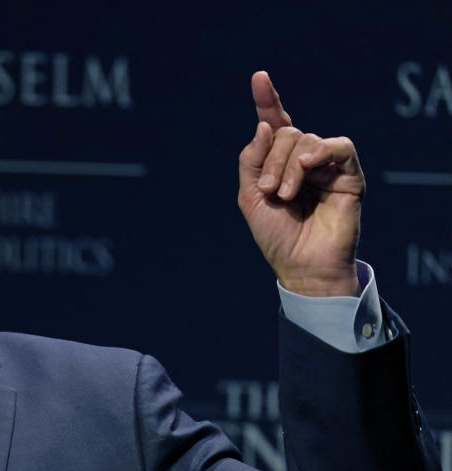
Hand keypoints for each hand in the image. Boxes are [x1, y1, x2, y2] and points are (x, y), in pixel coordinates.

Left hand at [237, 71, 364, 296]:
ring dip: (288, 167)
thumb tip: (266, 125)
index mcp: (279, 163)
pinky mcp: (349, 174)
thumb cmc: (276, 236)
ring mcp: (327, 165)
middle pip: (286, 131)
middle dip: (271, 160)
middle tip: (269, 192)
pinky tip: (307, 168)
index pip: (275, 124)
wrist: (301, 265)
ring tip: (284, 196)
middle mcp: (304, 159)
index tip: (258, 77)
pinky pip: (339, 146)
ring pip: (305, 139)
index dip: (267, 100)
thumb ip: (252, 160)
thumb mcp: (250, 196)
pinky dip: (318, 152)